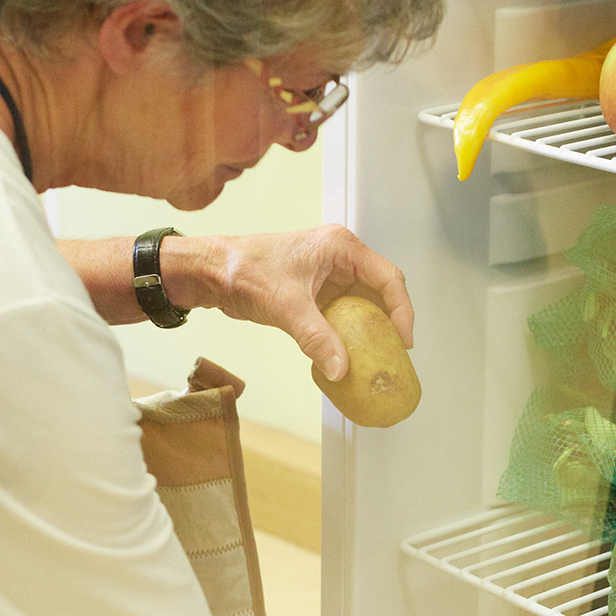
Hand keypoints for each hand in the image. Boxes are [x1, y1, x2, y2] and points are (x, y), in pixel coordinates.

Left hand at [161, 226, 413, 380]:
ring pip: (364, 303)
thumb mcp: (286, 306)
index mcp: (340, 247)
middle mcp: (340, 257)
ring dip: (371, 329)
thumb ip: (317, 338)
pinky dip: (350, 333)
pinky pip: (345, 313)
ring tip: (377, 357)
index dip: (402, 310)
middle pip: (381, 290)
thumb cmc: (243, 270)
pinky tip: (350, 353)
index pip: (388, 278)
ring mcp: (329, 274)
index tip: (403, 340)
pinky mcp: (317, 291)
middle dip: (390, 321)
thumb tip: (341, 368)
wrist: (212, 272)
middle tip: (394, 352)